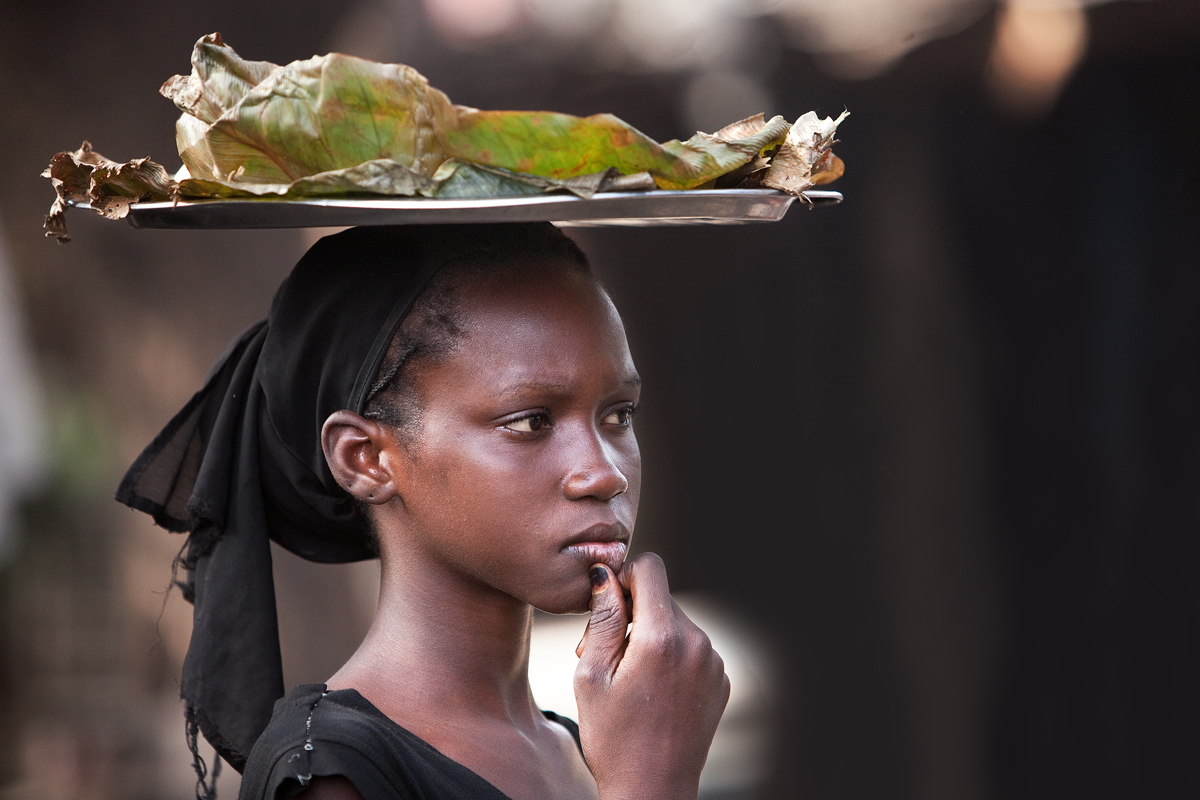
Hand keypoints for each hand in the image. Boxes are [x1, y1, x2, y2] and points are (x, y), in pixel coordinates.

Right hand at [573, 553, 729, 799]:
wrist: (653, 791)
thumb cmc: (613, 739)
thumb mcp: (591, 675)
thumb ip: (601, 618)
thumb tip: (605, 574)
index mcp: (662, 637)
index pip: (650, 567)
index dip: (624, 578)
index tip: (609, 607)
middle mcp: (697, 643)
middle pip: (662, 598)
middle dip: (633, 614)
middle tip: (608, 656)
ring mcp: (714, 663)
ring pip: (677, 624)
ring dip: (652, 637)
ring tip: (630, 679)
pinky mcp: (721, 680)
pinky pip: (692, 649)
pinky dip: (672, 658)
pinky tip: (654, 693)